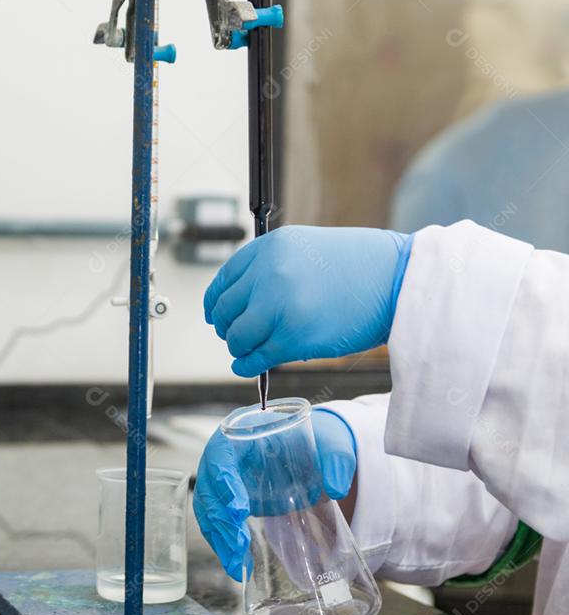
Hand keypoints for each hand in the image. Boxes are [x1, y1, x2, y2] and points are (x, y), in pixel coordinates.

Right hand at [193, 409, 356, 580]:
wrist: (312, 452)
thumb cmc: (315, 442)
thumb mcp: (331, 444)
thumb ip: (336, 460)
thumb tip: (336, 487)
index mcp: (242, 432)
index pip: (221, 454)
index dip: (223, 481)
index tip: (238, 509)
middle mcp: (225, 456)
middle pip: (208, 486)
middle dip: (221, 519)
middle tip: (238, 544)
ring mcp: (222, 479)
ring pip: (207, 508)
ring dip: (218, 537)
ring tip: (235, 563)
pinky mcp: (227, 501)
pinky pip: (215, 522)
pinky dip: (222, 543)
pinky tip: (236, 562)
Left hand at [203, 226, 410, 377]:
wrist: (399, 280)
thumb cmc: (361, 266)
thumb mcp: (306, 248)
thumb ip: (271, 268)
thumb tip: (243, 299)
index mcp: (269, 247)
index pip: (224, 280)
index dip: (216, 303)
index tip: (217, 315)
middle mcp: (268, 274)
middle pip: (226, 310)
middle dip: (227, 327)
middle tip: (235, 336)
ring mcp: (278, 306)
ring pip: (237, 336)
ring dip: (238, 347)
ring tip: (248, 351)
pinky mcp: (293, 337)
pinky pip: (255, 357)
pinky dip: (246, 366)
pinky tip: (248, 367)